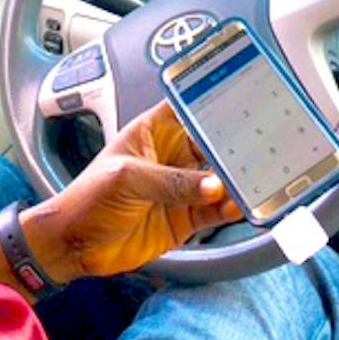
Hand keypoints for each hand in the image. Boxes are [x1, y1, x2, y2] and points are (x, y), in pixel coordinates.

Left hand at [22, 100, 241, 281]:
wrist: (74, 245)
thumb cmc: (87, 199)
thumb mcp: (126, 179)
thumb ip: (170, 180)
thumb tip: (212, 185)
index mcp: (154, 132)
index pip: (188, 106)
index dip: (212, 98)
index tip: (243, 94)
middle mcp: (172, 156)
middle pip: (213, 143)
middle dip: (236, 144)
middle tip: (264, 144)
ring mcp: (181, 187)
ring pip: (220, 178)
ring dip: (238, 179)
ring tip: (259, 179)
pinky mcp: (185, 218)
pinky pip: (216, 210)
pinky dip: (231, 208)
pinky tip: (240, 206)